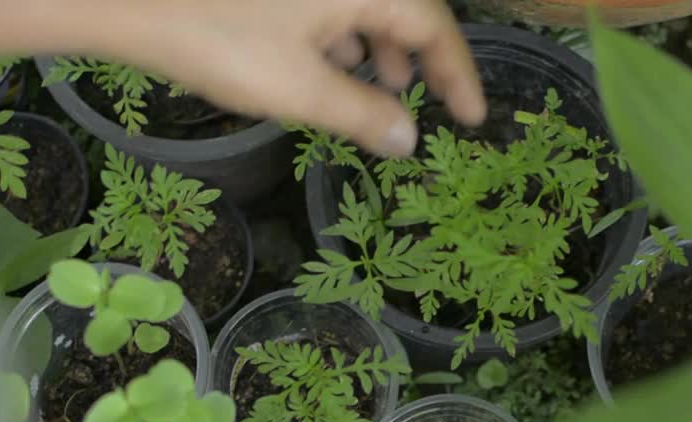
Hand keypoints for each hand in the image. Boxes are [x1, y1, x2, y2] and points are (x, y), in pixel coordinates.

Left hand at [132, 0, 486, 156]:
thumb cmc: (218, 40)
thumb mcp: (299, 89)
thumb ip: (361, 114)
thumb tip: (408, 138)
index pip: (432, 25)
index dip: (458, 74)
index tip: (473, 117)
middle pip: (398, 7)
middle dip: (411, 57)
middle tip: (414, 101)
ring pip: (358, 2)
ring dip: (371, 44)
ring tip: (370, 85)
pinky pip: (324, 1)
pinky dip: (335, 30)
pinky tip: (319, 61)